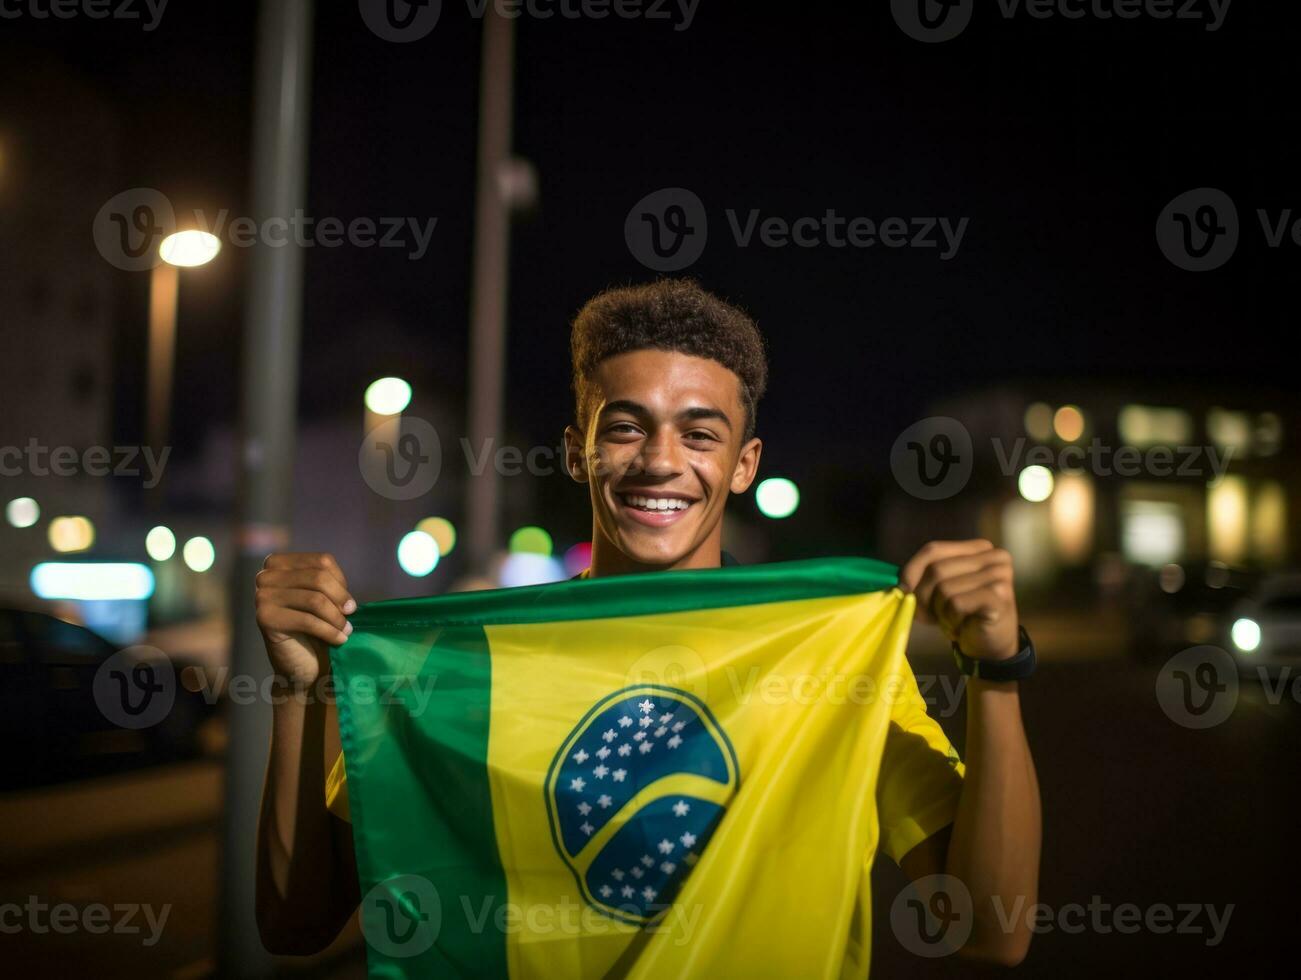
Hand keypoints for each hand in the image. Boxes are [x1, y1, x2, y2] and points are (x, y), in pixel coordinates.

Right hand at [254, 552, 355, 686]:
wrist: (299, 662)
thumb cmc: (314, 626)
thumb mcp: (323, 596)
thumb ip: (331, 585)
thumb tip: (348, 600)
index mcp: (280, 563)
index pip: (322, 561)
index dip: (341, 581)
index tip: (348, 601)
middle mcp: (266, 575)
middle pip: (318, 577)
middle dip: (340, 598)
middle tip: (351, 615)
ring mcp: (262, 596)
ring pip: (315, 599)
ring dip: (337, 617)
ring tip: (346, 629)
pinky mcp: (265, 618)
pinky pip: (307, 620)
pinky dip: (329, 631)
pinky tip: (339, 640)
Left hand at [899, 540, 1018, 660]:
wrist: (991, 646)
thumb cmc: (963, 614)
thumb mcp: (942, 587)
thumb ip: (925, 575)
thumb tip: (900, 584)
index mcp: (980, 548)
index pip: (933, 550)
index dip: (911, 571)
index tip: (904, 591)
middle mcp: (994, 557)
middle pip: (937, 570)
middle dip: (923, 597)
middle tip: (929, 617)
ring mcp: (999, 576)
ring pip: (944, 589)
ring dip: (939, 612)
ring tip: (951, 621)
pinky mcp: (999, 597)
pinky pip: (956, 604)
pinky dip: (951, 620)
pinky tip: (961, 627)